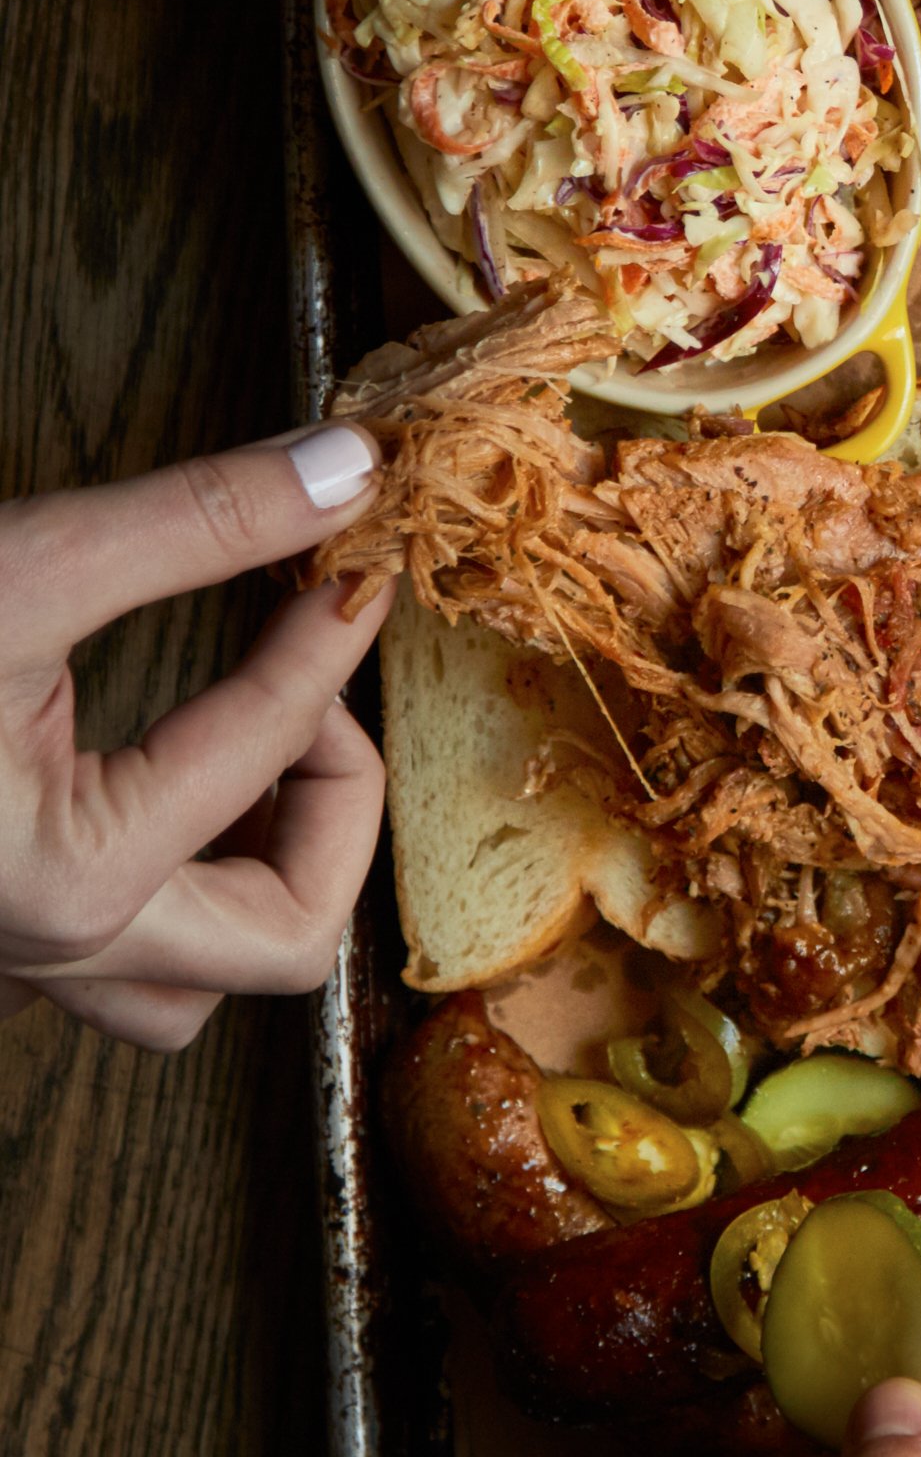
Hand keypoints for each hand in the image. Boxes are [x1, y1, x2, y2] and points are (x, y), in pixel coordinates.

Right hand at [0, 421, 387, 1049]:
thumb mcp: (19, 568)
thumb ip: (192, 524)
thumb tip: (339, 469)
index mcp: (70, 877)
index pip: (272, 749)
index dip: (329, 636)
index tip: (351, 559)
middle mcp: (50, 945)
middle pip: (286, 938)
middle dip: (336, 809)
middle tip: (318, 695)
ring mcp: (11, 956)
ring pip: (195, 986)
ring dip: (258, 876)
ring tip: (257, 750)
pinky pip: (112, 969)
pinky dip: (168, 893)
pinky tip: (157, 790)